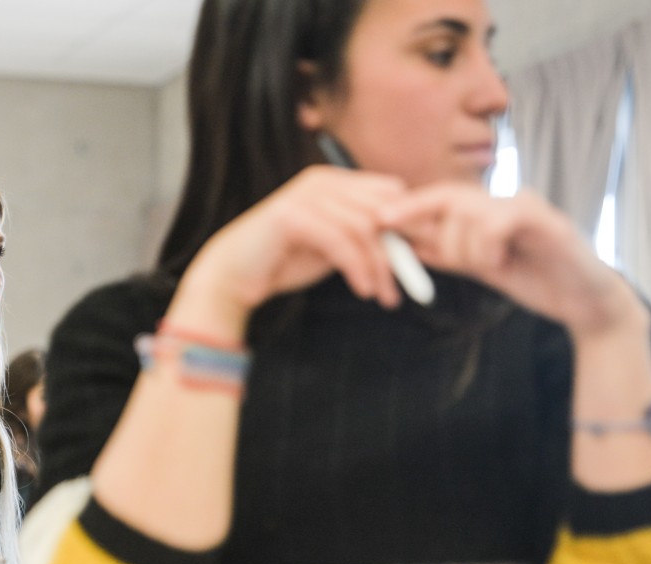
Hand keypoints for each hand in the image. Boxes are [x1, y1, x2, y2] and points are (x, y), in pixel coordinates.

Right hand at [172, 166, 408, 335]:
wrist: (233, 275)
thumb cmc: (282, 261)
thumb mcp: (332, 245)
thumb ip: (362, 236)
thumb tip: (408, 242)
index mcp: (333, 181)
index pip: (389, 192)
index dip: (408, 223)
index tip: (417, 260)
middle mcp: (321, 181)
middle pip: (382, 208)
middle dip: (399, 249)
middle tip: (404, 285)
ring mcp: (305, 196)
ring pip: (364, 228)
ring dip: (379, 267)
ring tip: (382, 296)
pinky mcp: (292, 217)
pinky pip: (340, 242)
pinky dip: (357, 269)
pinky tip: (362, 291)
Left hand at [382, 185, 646, 338]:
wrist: (584, 302)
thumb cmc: (534, 280)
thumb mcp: (480, 268)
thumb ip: (447, 255)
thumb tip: (404, 246)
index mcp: (488, 211)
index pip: (441, 199)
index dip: (408, 206)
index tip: (376, 219)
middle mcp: (504, 200)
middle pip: (448, 195)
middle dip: (415, 213)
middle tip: (385, 224)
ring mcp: (524, 204)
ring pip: (467, 211)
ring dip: (462, 247)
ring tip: (486, 266)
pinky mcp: (544, 217)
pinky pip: (496, 221)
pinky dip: (487, 246)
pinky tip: (499, 263)